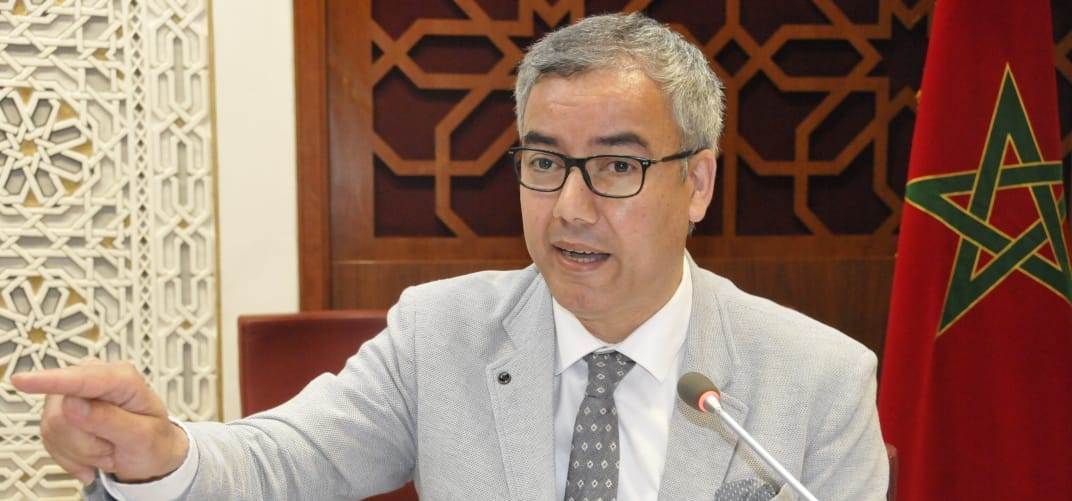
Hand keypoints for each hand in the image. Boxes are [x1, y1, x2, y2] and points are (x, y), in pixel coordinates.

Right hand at [11, 360, 188, 484]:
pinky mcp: (59, 413)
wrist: (151, 452)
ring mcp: (73, 396)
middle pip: (63, 414)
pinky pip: (48, 440)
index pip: (82, 379)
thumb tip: (74, 405)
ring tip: (107, 449)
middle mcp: (94, 380)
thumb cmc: (153, 440)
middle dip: (86, 442)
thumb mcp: (143, 435)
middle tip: (112, 446)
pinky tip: (93, 456)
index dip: (51, 381)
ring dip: (80, 451)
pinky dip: (71, 457)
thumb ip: (111, 420)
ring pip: (53, 429)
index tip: (23, 381)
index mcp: (122, 378)